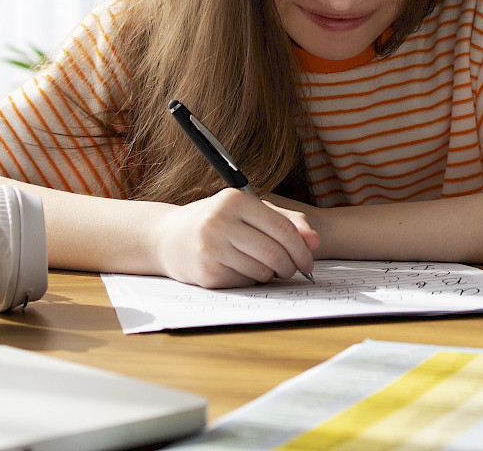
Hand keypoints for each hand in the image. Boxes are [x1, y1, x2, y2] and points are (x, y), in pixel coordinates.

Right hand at [150, 188, 319, 287]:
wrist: (166, 238)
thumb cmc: (214, 221)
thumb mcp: (247, 210)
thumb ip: (285, 220)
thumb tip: (315, 241)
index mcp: (234, 201)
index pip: (282, 228)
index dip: (302, 249)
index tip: (309, 260)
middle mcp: (220, 222)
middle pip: (274, 253)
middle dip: (291, 266)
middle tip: (294, 270)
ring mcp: (211, 249)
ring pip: (261, 271)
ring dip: (271, 274)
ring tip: (266, 267)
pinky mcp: (206, 273)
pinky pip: (244, 282)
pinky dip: (251, 280)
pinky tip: (242, 269)